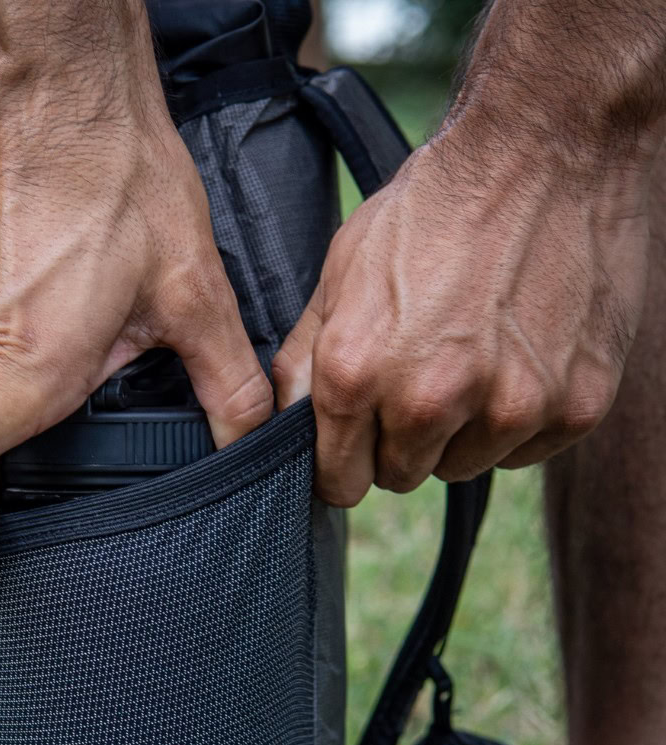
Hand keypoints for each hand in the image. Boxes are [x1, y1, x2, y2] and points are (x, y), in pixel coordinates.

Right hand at [0, 2, 271, 548]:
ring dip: (7, 402)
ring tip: (71, 353)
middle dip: (8, 460)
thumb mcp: (192, 293)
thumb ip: (227, 386)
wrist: (51, 83)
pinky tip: (48, 318)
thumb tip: (254, 444)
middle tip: (78, 420)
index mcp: (17, 371)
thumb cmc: (117, 179)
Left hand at [272, 123, 651, 505]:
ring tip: (471, 358)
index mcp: (358, 371)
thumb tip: (282, 426)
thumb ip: (304, 361)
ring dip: (459, 432)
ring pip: (462, 467)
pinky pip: (523, 452)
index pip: (338, 481)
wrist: (544, 150)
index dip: (341, 466)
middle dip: (399, 441)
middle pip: (400, 477)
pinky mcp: (574, 407)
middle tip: (419, 378)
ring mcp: (510, 407)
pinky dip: (515, 420)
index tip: (353, 449)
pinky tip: (517, 357)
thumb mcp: (341, 275)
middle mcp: (431, 399)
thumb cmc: (431, 211)